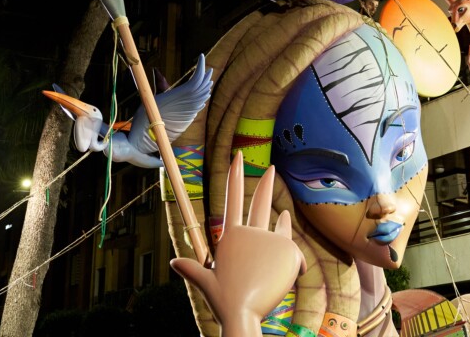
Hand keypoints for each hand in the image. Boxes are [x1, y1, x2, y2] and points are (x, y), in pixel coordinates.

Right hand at [171, 153, 305, 336]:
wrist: (242, 312)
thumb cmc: (223, 299)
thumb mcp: (205, 282)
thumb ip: (192, 269)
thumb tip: (174, 263)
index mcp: (230, 236)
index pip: (231, 198)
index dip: (234, 175)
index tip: (238, 157)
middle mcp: (250, 233)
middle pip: (259, 203)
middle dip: (265, 183)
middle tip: (270, 167)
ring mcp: (270, 239)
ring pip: (281, 231)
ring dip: (282, 225)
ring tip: (284, 216)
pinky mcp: (287, 250)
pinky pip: (295, 255)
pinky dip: (294, 265)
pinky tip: (287, 277)